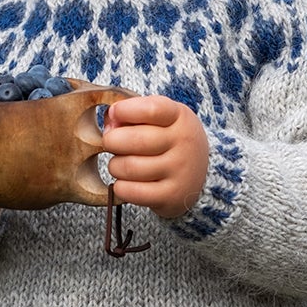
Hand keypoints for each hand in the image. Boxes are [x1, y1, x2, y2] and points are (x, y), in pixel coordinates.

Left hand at [102, 95, 208, 219]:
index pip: (151, 110)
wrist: (196, 174)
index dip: (125, 111)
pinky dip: (120, 187)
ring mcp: (180, 170)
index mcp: (180, 116)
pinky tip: (126, 182)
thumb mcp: (159, 118)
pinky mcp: (171, 195)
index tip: (115, 114)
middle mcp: (184, 142)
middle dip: (112, 141)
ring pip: (128, 167)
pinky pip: (130, 191)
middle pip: (134, 140)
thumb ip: (132, 114)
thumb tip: (110, 123)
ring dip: (115, 166)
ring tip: (121, 164)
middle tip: (113, 143)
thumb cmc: (167, 140)